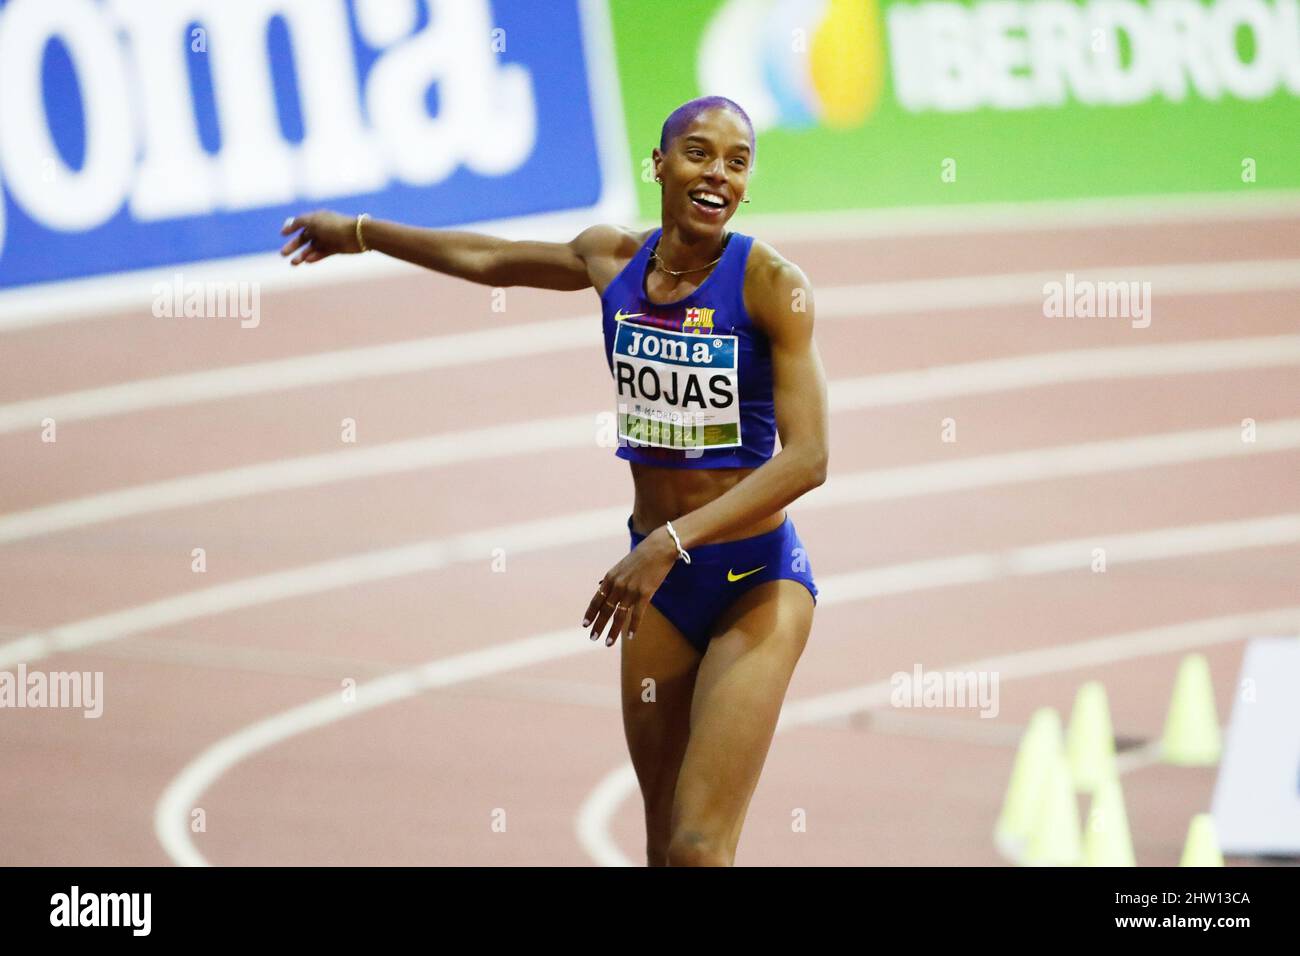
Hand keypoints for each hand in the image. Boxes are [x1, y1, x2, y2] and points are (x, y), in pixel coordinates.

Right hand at [279, 210, 364, 265]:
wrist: (357, 235)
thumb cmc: (334, 226)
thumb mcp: (314, 221)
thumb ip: (299, 222)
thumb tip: (288, 224)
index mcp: (317, 218)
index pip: (301, 223)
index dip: (291, 228)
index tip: (283, 234)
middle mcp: (322, 228)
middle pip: (304, 238)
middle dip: (294, 246)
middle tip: (283, 254)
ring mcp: (329, 239)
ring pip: (312, 248)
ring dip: (302, 255)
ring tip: (294, 263)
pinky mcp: (335, 249)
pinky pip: (322, 253)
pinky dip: (314, 257)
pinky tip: (307, 261)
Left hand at [582, 527, 678, 646]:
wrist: (659, 547)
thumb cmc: (641, 556)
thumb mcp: (621, 565)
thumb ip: (611, 578)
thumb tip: (599, 585)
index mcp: (610, 577)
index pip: (596, 599)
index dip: (591, 613)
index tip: (585, 624)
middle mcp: (618, 585)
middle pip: (605, 610)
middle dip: (598, 625)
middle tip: (593, 638)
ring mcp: (631, 590)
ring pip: (619, 615)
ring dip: (613, 631)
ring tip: (607, 643)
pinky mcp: (645, 593)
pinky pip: (637, 614)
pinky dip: (633, 626)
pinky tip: (630, 636)